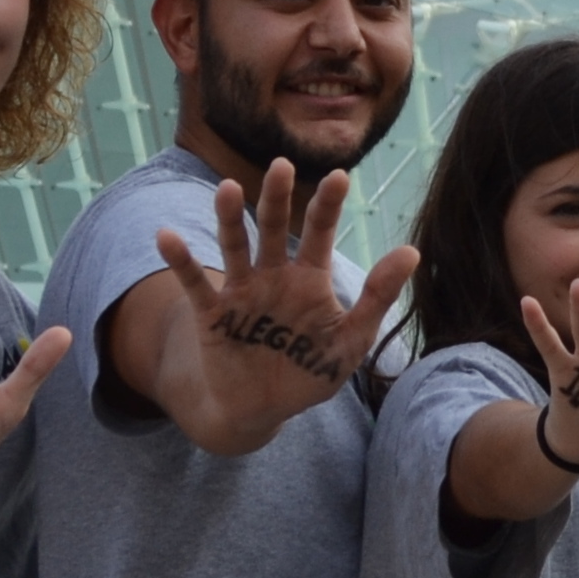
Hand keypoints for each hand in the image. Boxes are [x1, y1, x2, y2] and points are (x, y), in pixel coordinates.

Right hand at [151, 158, 416, 436]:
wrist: (260, 411)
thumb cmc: (308, 373)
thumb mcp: (350, 340)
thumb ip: (377, 297)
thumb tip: (412, 251)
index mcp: (310, 279)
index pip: (320, 232)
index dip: (328, 206)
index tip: (341, 176)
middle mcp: (274, 276)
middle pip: (276, 229)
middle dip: (278, 199)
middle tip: (282, 166)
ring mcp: (241, 292)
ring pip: (235, 246)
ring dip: (230, 219)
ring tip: (227, 189)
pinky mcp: (212, 313)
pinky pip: (194, 283)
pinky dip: (180, 260)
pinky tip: (166, 236)